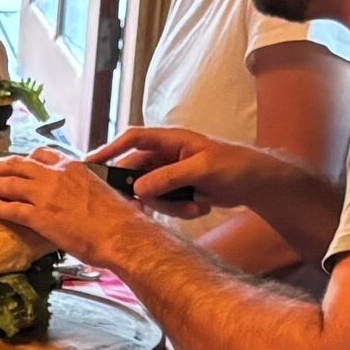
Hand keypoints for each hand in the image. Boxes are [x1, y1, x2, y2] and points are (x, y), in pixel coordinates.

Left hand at [0, 145, 148, 265]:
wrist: (122, 234)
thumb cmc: (120, 218)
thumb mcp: (103, 191)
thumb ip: (86, 187)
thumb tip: (88, 194)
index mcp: (73, 167)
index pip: (40, 155)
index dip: (21, 161)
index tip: (11, 165)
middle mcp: (56, 175)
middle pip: (16, 164)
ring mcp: (46, 195)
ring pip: (7, 183)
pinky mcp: (40, 216)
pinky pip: (10, 208)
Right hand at [88, 123, 266, 211]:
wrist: (258, 184)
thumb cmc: (235, 165)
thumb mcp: (202, 169)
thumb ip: (168, 177)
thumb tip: (137, 189)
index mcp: (172, 140)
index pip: (133, 139)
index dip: (110, 148)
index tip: (90, 163)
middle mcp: (167, 155)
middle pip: (137, 172)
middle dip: (143, 192)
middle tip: (142, 208)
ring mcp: (172, 175)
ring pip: (150, 193)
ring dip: (168, 205)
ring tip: (195, 208)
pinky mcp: (179, 192)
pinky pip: (165, 204)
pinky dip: (179, 210)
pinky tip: (200, 209)